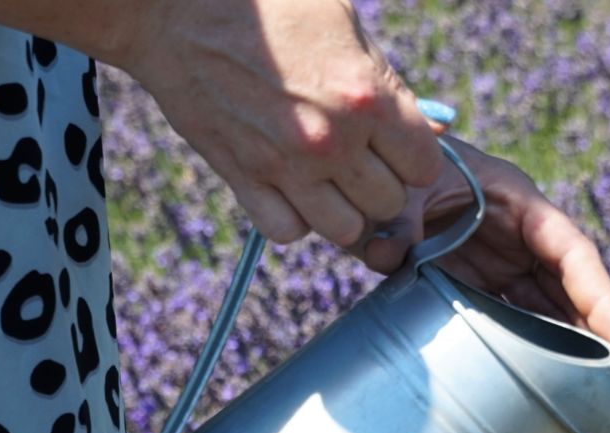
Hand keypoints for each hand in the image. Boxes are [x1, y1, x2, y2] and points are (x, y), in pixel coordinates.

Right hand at [121, 0, 444, 249]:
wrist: (178, 11)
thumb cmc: (269, 7)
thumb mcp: (345, 28)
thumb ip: (389, 86)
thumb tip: (431, 131)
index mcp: (367, 97)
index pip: (425, 167)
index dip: (413, 158)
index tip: (395, 145)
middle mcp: (332, 140)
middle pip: (389, 204)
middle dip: (379, 183)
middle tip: (357, 158)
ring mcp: (286, 166)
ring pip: (345, 231)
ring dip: (340, 208)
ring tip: (325, 178)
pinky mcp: (243, 179)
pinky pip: (288, 232)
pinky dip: (292, 217)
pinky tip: (288, 187)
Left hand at [354, 138, 609, 403]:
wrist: (380, 172)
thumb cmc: (404, 167)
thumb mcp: (406, 186)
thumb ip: (401, 219)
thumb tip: (391, 255)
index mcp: (522, 204)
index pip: (576, 257)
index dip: (604, 303)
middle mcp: (524, 238)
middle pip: (577, 294)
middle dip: (609, 342)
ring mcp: (505, 266)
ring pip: (555, 315)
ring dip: (581, 356)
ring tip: (608, 404)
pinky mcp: (483, 286)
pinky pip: (520, 325)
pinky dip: (540, 357)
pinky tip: (555, 392)